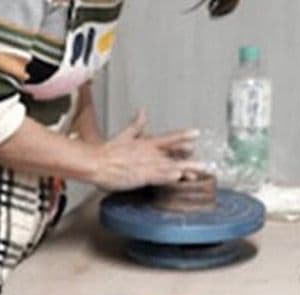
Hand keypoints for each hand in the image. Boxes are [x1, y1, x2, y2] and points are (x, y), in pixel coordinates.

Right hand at [90, 110, 206, 190]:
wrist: (94, 161)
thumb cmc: (107, 152)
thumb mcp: (124, 135)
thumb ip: (136, 125)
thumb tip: (143, 111)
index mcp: (146, 143)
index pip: (169, 138)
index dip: (183, 135)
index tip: (197, 133)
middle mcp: (149, 152)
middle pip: (174, 155)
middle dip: (189, 159)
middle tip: (206, 163)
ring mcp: (146, 164)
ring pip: (170, 167)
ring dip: (185, 170)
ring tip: (199, 172)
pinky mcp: (140, 176)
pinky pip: (157, 176)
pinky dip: (168, 176)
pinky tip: (178, 177)